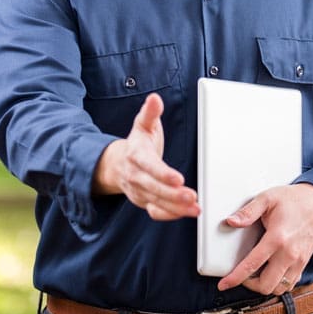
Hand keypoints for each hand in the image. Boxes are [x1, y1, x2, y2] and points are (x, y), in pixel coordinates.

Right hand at [92, 93, 199, 220]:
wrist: (118, 164)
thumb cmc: (137, 143)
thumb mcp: (143, 125)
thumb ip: (150, 113)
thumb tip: (155, 98)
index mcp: (136, 155)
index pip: (149, 166)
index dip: (163, 174)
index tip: (178, 179)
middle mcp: (136, 176)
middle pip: (154, 188)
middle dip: (173, 194)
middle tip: (192, 196)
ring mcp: (139, 191)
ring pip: (156, 202)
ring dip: (175, 207)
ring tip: (195, 208)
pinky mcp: (144, 202)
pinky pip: (155, 212)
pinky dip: (169, 215)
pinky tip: (185, 213)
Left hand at [217, 183, 312, 294]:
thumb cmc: (293, 200)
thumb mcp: (268, 198)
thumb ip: (248, 211)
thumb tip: (231, 222)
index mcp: (277, 238)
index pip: (252, 265)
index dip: (235, 278)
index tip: (224, 284)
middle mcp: (289, 254)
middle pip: (265, 285)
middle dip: (249, 284)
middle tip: (242, 274)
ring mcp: (298, 261)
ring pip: (278, 289)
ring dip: (264, 285)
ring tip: (255, 274)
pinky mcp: (304, 264)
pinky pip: (290, 285)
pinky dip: (278, 284)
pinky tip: (271, 272)